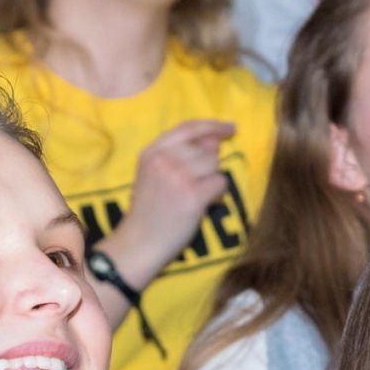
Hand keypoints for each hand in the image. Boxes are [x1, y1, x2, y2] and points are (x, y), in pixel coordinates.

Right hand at [120, 119, 235, 272]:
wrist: (139, 242)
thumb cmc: (148, 211)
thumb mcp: (155, 174)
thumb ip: (181, 155)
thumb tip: (214, 139)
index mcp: (152, 151)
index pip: (188, 128)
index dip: (212, 126)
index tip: (230, 128)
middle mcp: (164, 159)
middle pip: (206, 149)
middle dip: (208, 167)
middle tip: (194, 187)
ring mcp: (178, 176)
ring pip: (215, 165)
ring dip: (211, 180)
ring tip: (196, 196)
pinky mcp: (192, 195)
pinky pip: (221, 183)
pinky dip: (218, 194)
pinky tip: (204, 204)